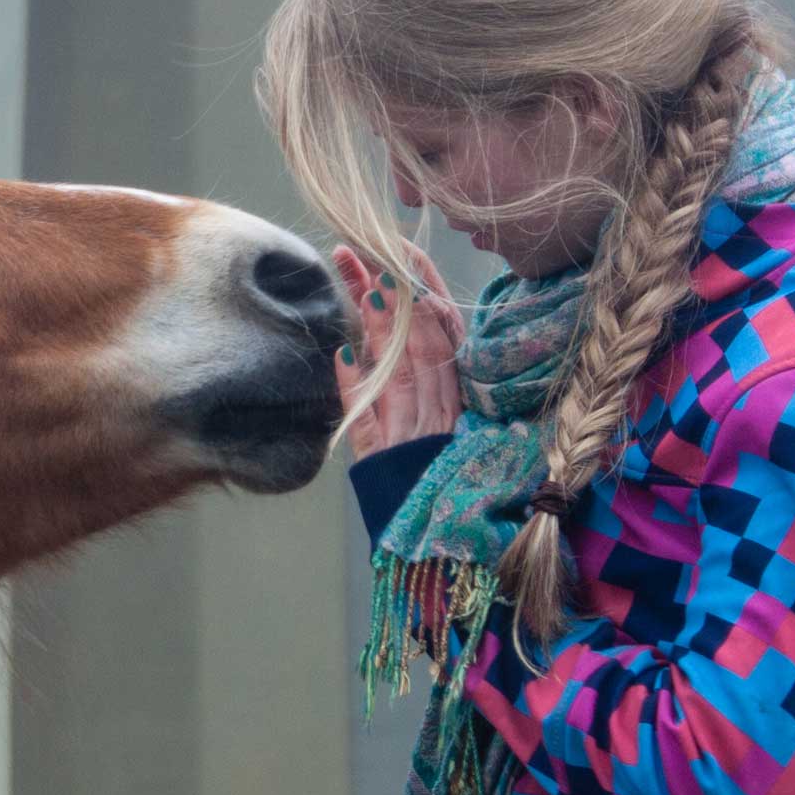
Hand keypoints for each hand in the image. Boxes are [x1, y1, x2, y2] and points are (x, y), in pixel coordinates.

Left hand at [332, 242, 465, 459]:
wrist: (432, 532)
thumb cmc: (429, 474)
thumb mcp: (438, 425)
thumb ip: (424, 381)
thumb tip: (403, 329)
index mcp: (452, 405)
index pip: (441, 343)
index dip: (426, 301)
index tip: (405, 262)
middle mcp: (434, 417)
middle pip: (419, 350)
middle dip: (398, 303)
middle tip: (373, 261)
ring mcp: (407, 439)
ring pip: (399, 376)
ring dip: (384, 333)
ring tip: (367, 293)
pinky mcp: (381, 462)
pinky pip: (366, 423)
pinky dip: (354, 389)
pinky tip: (342, 356)